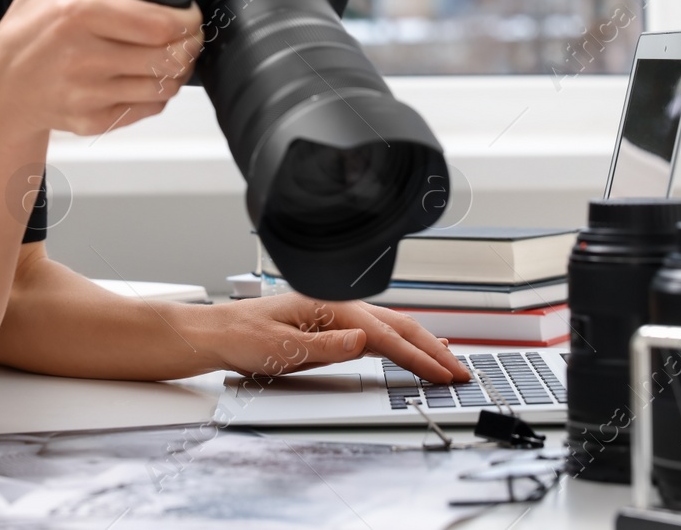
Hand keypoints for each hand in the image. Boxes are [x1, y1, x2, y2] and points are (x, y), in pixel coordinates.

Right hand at [0, 0, 203, 138]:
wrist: (0, 82)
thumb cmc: (31, 19)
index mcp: (80, 12)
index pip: (161, 24)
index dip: (189, 18)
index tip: (189, 11)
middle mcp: (83, 56)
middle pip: (170, 56)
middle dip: (191, 43)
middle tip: (188, 33)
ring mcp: (88, 93)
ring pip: (165, 86)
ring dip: (179, 69)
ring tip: (173, 53)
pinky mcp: (92, 120)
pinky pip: (148, 109)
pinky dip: (158, 93)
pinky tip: (148, 75)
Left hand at [193, 293, 470, 383]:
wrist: (220, 333)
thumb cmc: (244, 336)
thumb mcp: (282, 347)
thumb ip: (325, 346)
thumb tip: (364, 340)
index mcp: (330, 307)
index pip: (384, 334)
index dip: (417, 356)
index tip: (441, 373)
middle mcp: (338, 306)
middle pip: (398, 325)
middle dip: (432, 349)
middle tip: (460, 372)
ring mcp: (338, 315)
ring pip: (392, 327)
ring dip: (422, 345)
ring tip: (449, 362)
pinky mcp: (334, 327)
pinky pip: (378, 334)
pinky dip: (403, 343)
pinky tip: (415, 349)